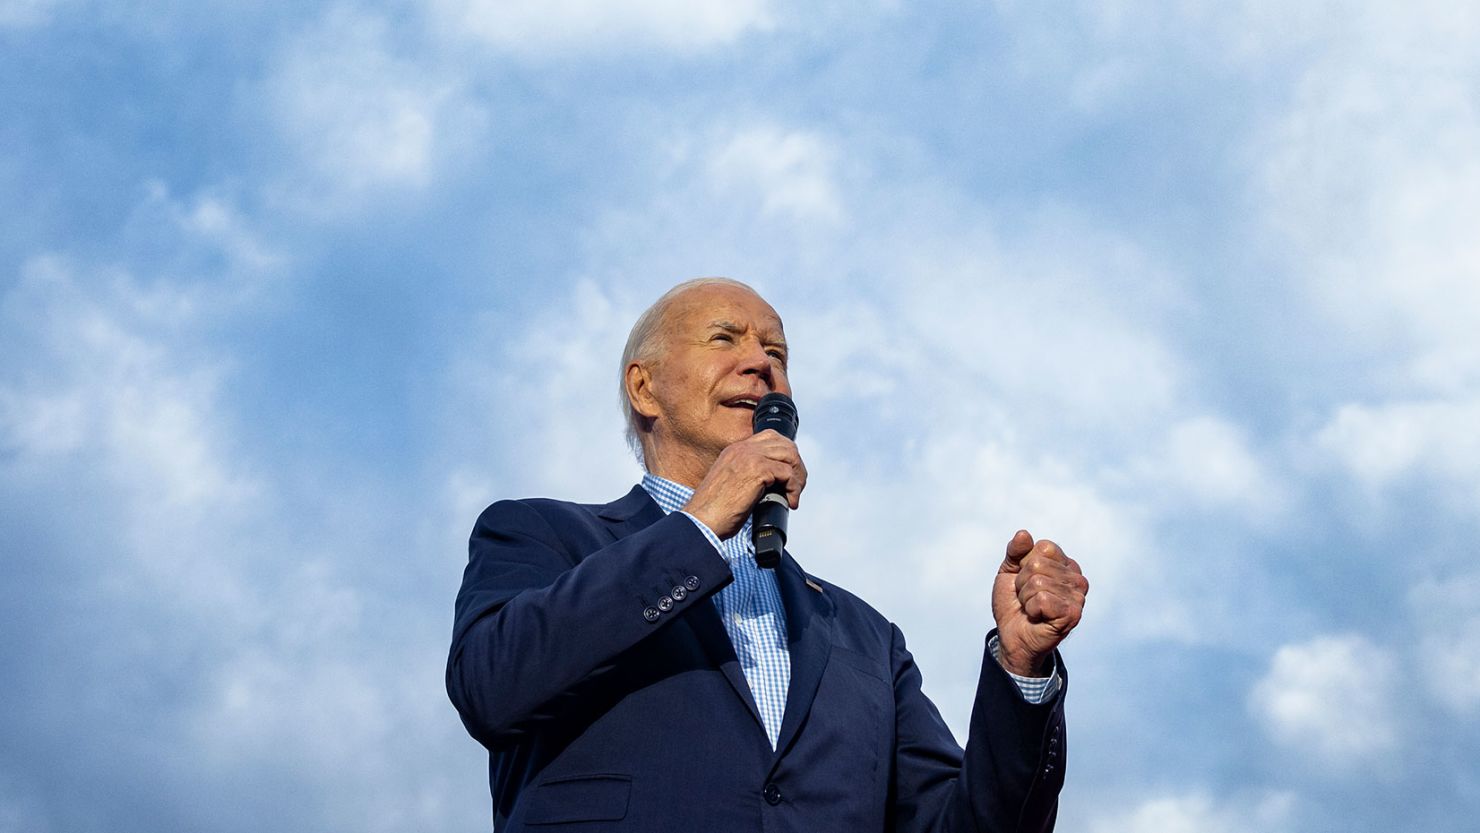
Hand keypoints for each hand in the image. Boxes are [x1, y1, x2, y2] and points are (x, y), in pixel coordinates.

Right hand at [683, 430, 805, 538]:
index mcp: (735, 449)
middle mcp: (742, 448)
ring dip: (797, 477)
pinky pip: (788, 473)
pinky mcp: (757, 471)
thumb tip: (774, 481)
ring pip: (790, 456)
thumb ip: (748, 474)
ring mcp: (749, 457)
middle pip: (785, 444)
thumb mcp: (731, 483)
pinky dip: (793, 489)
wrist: (701, 520)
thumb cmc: (714, 510)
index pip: (771, 438)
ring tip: (793, 496)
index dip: (786, 455)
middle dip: (797, 466)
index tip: (789, 475)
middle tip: (795, 488)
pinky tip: (789, 502)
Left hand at [991, 530, 1087, 676]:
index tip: (1025, 581)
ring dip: (1026, 598)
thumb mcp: (1009, 572)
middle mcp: (1077, 578)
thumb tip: (1024, 534)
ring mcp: (1078, 596)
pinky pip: (1042, 599)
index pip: (1043, 547)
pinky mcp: (1073, 613)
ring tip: (1032, 608)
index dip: (1024, 564)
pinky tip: (1038, 617)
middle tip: (1028, 598)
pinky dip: (1031, 609)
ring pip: (1037, 582)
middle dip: (1023, 583)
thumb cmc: (1014, 604)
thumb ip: (1015, 551)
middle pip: (1037, 564)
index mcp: (1065, 564)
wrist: (1012, 636)